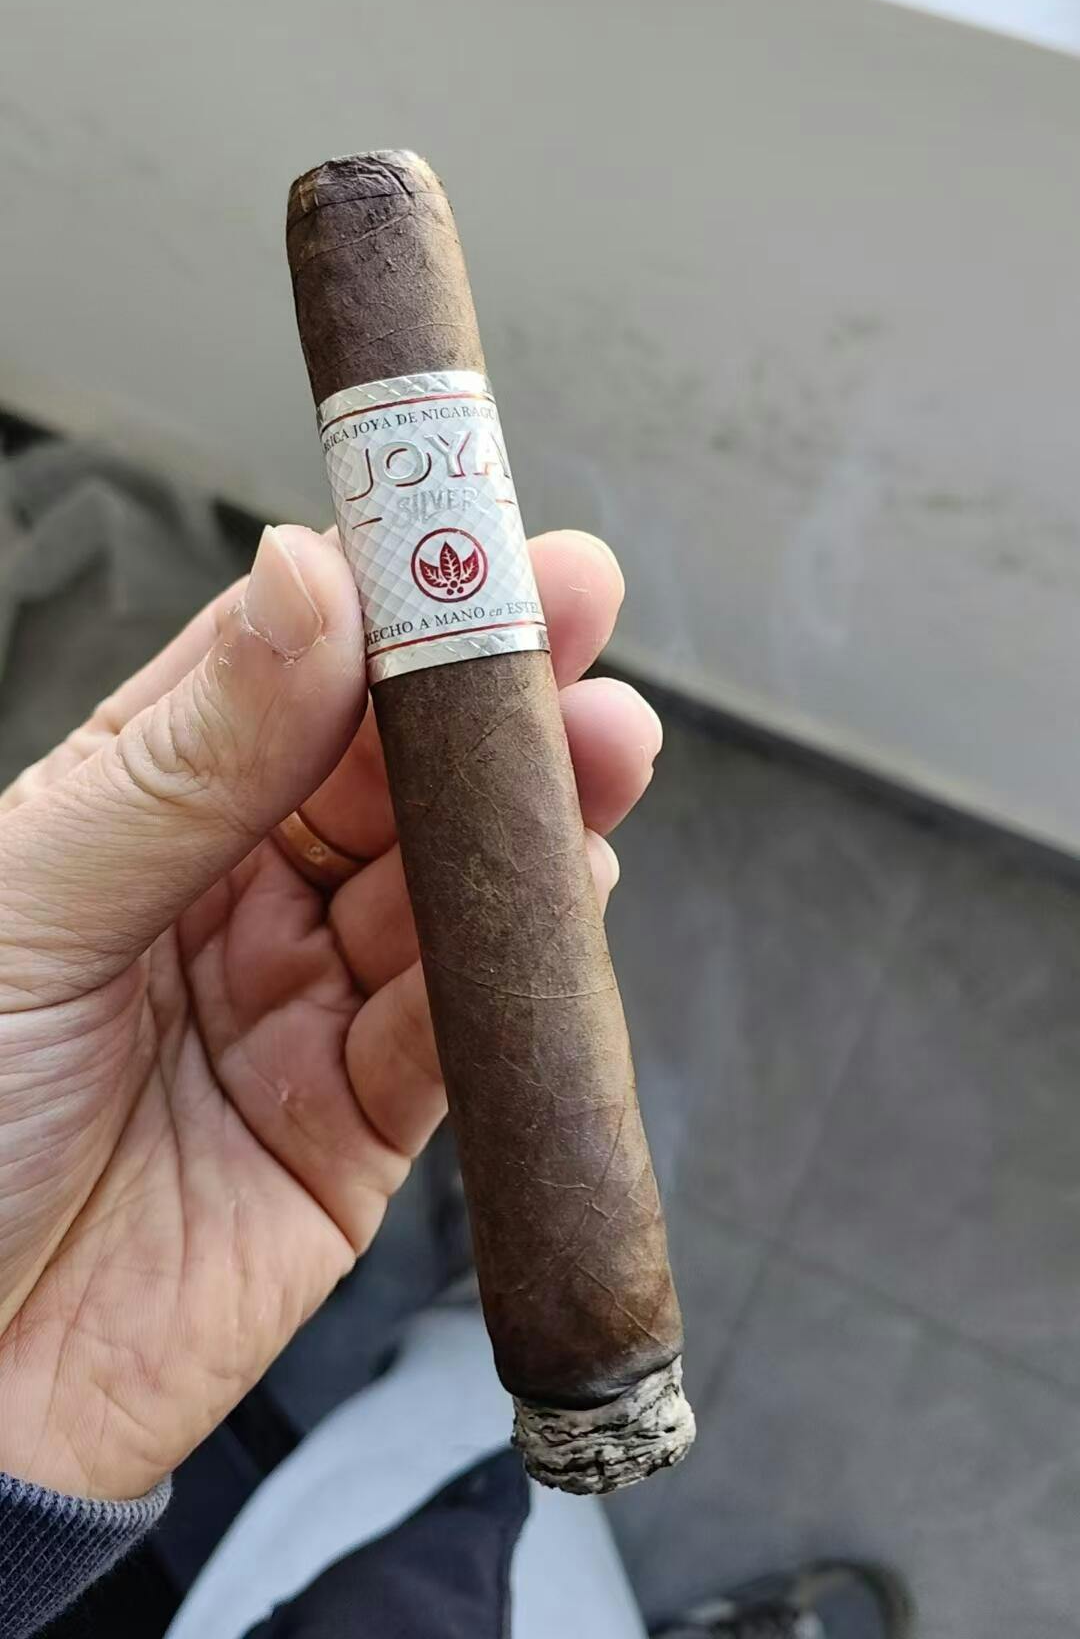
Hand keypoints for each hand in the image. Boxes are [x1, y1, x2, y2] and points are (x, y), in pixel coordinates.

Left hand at [0, 524, 659, 1501]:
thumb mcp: (36, 904)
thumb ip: (190, 757)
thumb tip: (304, 577)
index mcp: (144, 812)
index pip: (287, 671)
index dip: (380, 594)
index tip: (457, 524)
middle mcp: (236, 893)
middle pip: (393, 770)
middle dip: (488, 691)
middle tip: (574, 609)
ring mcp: (305, 1007)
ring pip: (448, 888)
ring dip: (534, 816)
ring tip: (602, 741)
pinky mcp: (360, 1133)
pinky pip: (459, 1035)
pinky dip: (519, 969)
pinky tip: (573, 889)